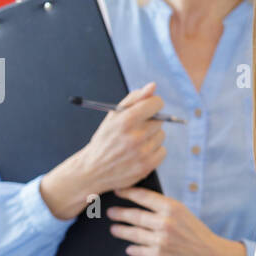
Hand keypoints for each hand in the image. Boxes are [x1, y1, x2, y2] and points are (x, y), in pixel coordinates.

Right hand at [76, 82, 166, 196]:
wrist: (93, 169)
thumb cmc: (105, 138)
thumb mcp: (113, 115)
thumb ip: (134, 98)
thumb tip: (153, 86)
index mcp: (126, 120)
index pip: (155, 104)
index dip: (153, 104)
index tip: (149, 108)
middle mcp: (135, 137)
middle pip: (160, 120)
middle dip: (150, 122)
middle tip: (137, 128)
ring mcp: (142, 153)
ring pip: (161, 136)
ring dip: (152, 137)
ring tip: (136, 142)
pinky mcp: (146, 167)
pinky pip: (162, 151)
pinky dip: (154, 151)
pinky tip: (140, 152)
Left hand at [107, 186, 240, 255]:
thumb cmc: (199, 235)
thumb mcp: (185, 215)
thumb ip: (165, 209)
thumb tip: (142, 204)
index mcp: (173, 208)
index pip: (144, 196)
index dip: (127, 192)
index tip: (117, 190)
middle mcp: (166, 223)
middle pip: (135, 215)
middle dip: (119, 213)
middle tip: (110, 212)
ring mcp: (161, 240)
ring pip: (133, 233)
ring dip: (121, 231)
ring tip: (114, 229)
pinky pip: (139, 250)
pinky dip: (133, 249)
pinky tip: (130, 248)